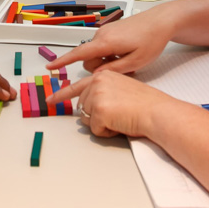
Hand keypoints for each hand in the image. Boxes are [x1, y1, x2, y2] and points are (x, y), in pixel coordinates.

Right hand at [45, 9, 170, 74]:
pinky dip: (110, 55)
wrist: (161, 21)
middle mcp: (101, 35)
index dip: (63, 61)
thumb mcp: (135, 62)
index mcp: (106, 43)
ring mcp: (106, 32)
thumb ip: (114, 70)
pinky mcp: (111, 31)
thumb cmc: (151, 40)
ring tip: (128, 62)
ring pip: (97, 54)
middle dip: (100, 68)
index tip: (50, 67)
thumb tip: (97, 76)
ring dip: (107, 62)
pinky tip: (127, 54)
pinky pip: (103, 47)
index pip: (78, 54)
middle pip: (89, 59)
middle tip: (123, 70)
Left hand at [48, 71, 175, 138]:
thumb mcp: (122, 89)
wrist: (157, 112)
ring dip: (103, 124)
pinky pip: (95, 130)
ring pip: (87, 119)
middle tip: (117, 115)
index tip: (50, 100)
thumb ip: (104, 92)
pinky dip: (107, 132)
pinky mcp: (99, 111)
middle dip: (97, 116)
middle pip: (83, 107)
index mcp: (103, 75)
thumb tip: (90, 105)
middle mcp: (97, 82)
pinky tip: (121, 124)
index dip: (61, 96)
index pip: (77, 86)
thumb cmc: (146, 104)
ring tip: (121, 117)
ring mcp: (96, 95)